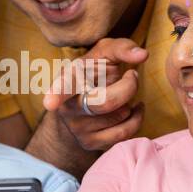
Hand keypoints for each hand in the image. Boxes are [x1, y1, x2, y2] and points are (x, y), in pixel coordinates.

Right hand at [41, 38, 146, 154]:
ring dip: (130, 103)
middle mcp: (67, 106)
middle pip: (107, 102)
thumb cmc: (94, 73)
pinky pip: (123, 134)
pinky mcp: (89, 143)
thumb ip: (121, 48)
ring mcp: (76, 128)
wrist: (81, 106)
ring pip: (120, 116)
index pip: (63, 86)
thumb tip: (142, 54)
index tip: (50, 103)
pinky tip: (131, 110)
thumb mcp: (104, 54)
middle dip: (129, 86)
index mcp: (67, 79)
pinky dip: (135, 119)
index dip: (57, 94)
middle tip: (132, 75)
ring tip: (123, 95)